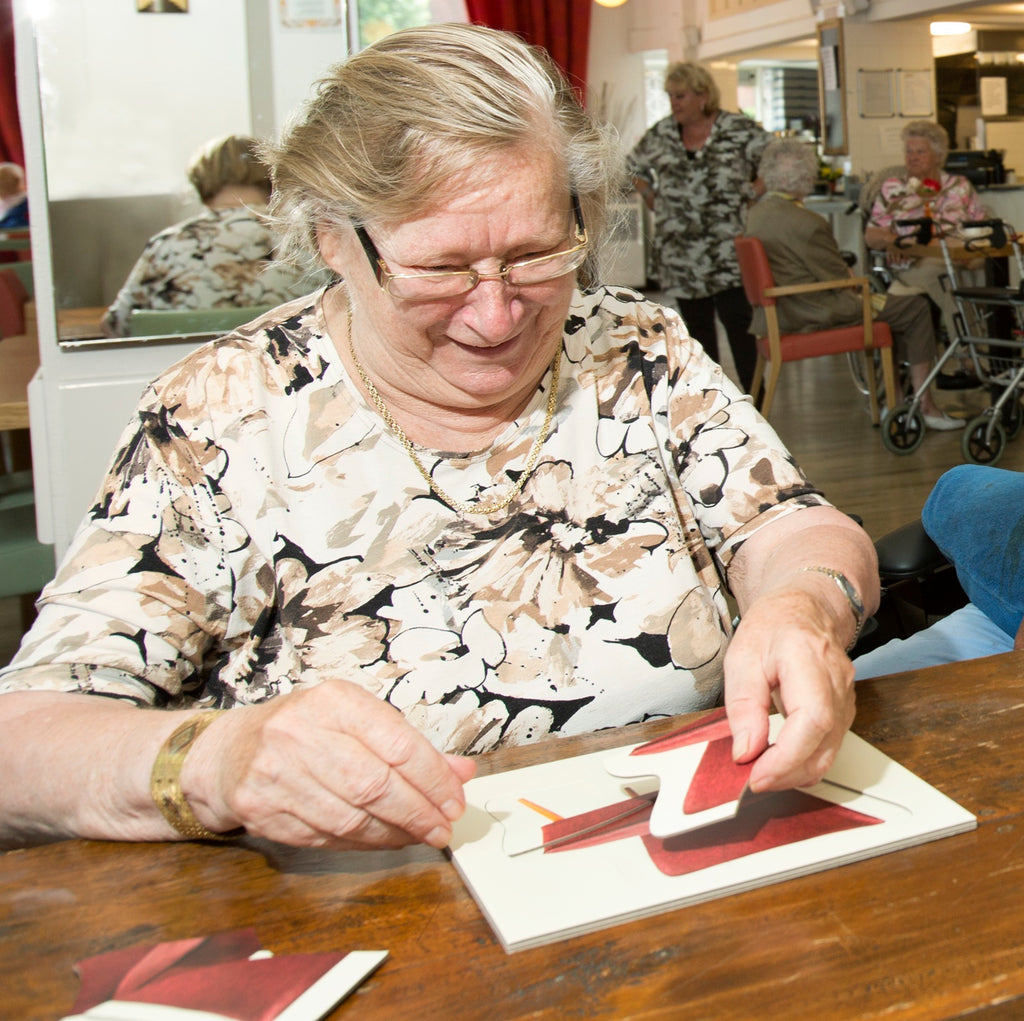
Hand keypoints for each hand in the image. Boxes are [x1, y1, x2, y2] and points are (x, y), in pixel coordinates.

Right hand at [187, 681, 475, 849]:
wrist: (230, 753)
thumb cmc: (305, 730)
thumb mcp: (355, 720)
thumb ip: (409, 745)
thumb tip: (462, 773)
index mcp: (332, 701)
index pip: (397, 744)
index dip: (434, 779)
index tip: (455, 799)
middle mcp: (300, 732)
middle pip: (376, 786)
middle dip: (419, 812)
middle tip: (444, 826)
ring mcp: (276, 774)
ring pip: (352, 818)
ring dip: (396, 834)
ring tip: (421, 836)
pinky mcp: (262, 810)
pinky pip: (327, 838)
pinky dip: (365, 844)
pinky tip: (385, 840)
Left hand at [721, 588, 854, 792]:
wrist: (802, 609)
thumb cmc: (772, 627)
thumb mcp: (740, 659)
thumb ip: (743, 706)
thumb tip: (746, 751)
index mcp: (808, 658)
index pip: (812, 719)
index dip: (787, 756)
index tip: (758, 774)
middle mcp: (837, 680)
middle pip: (824, 743)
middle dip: (787, 772)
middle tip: (753, 779)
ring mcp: (846, 697)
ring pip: (829, 752)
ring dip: (795, 771)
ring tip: (761, 771)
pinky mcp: (844, 711)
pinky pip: (829, 746)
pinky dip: (804, 761)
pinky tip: (780, 760)